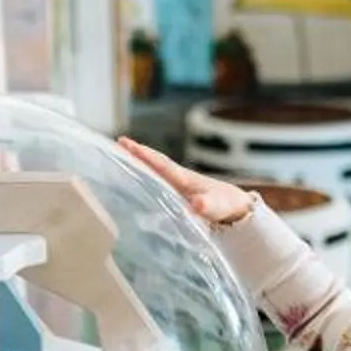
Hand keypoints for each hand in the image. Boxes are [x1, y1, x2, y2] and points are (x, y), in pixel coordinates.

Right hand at [118, 139, 254, 225]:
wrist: (236, 206)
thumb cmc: (226, 206)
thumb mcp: (217, 207)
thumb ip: (207, 205)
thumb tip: (197, 204)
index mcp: (185, 179)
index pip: (161, 164)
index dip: (144, 155)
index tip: (125, 144)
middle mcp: (179, 178)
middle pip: (154, 163)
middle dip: (135, 154)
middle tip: (115, 143)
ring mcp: (177, 184)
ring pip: (154, 170)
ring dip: (137, 162)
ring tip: (117, 154)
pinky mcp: (177, 192)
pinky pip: (157, 181)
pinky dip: (144, 175)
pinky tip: (133, 177)